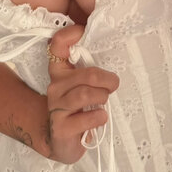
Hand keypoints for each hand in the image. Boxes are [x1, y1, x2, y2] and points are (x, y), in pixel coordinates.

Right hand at [44, 24, 119, 163]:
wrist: (60, 140)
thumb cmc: (78, 107)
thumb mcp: (82, 85)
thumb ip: (91, 70)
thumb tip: (116, 52)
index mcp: (60, 70)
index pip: (57, 45)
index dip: (70, 34)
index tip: (83, 32)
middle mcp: (55, 85)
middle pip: (87, 74)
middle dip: (107, 79)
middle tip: (114, 84)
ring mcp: (56, 107)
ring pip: (86, 94)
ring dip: (102, 97)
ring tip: (104, 101)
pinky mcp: (61, 128)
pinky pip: (86, 119)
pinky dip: (99, 117)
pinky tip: (100, 118)